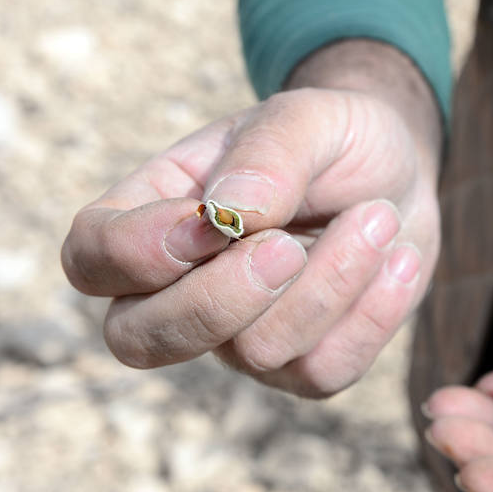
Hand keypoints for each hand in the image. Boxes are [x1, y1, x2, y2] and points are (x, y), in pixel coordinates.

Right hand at [61, 40, 441, 396]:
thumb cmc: (329, 139)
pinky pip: (322, 372)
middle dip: (222, 299)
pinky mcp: (303, 364)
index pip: (93, 259)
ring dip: (330, 281)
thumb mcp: (305, 118)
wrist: (394, 171)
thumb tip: (226, 215)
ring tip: (379, 216)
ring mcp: (240, 335)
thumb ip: (265, 157)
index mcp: (154, 216)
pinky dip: (372, 314)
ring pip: (255, 352)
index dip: (139, 253)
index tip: (216, 216)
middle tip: (290, 244)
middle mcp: (182, 288)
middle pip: (140, 340)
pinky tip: (398, 260)